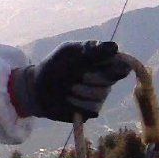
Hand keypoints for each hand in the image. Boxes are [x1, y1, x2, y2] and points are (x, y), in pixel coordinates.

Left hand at [10, 40, 130, 121]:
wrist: (37, 90)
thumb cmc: (53, 66)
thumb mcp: (69, 53)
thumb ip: (91, 50)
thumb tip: (115, 47)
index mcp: (100, 60)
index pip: (122, 63)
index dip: (116, 66)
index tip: (102, 66)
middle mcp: (104, 78)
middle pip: (112, 79)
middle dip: (92, 78)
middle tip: (77, 75)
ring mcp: (99, 95)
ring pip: (101, 95)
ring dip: (82, 91)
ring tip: (68, 88)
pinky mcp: (92, 110)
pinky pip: (93, 109)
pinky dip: (78, 104)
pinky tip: (69, 100)